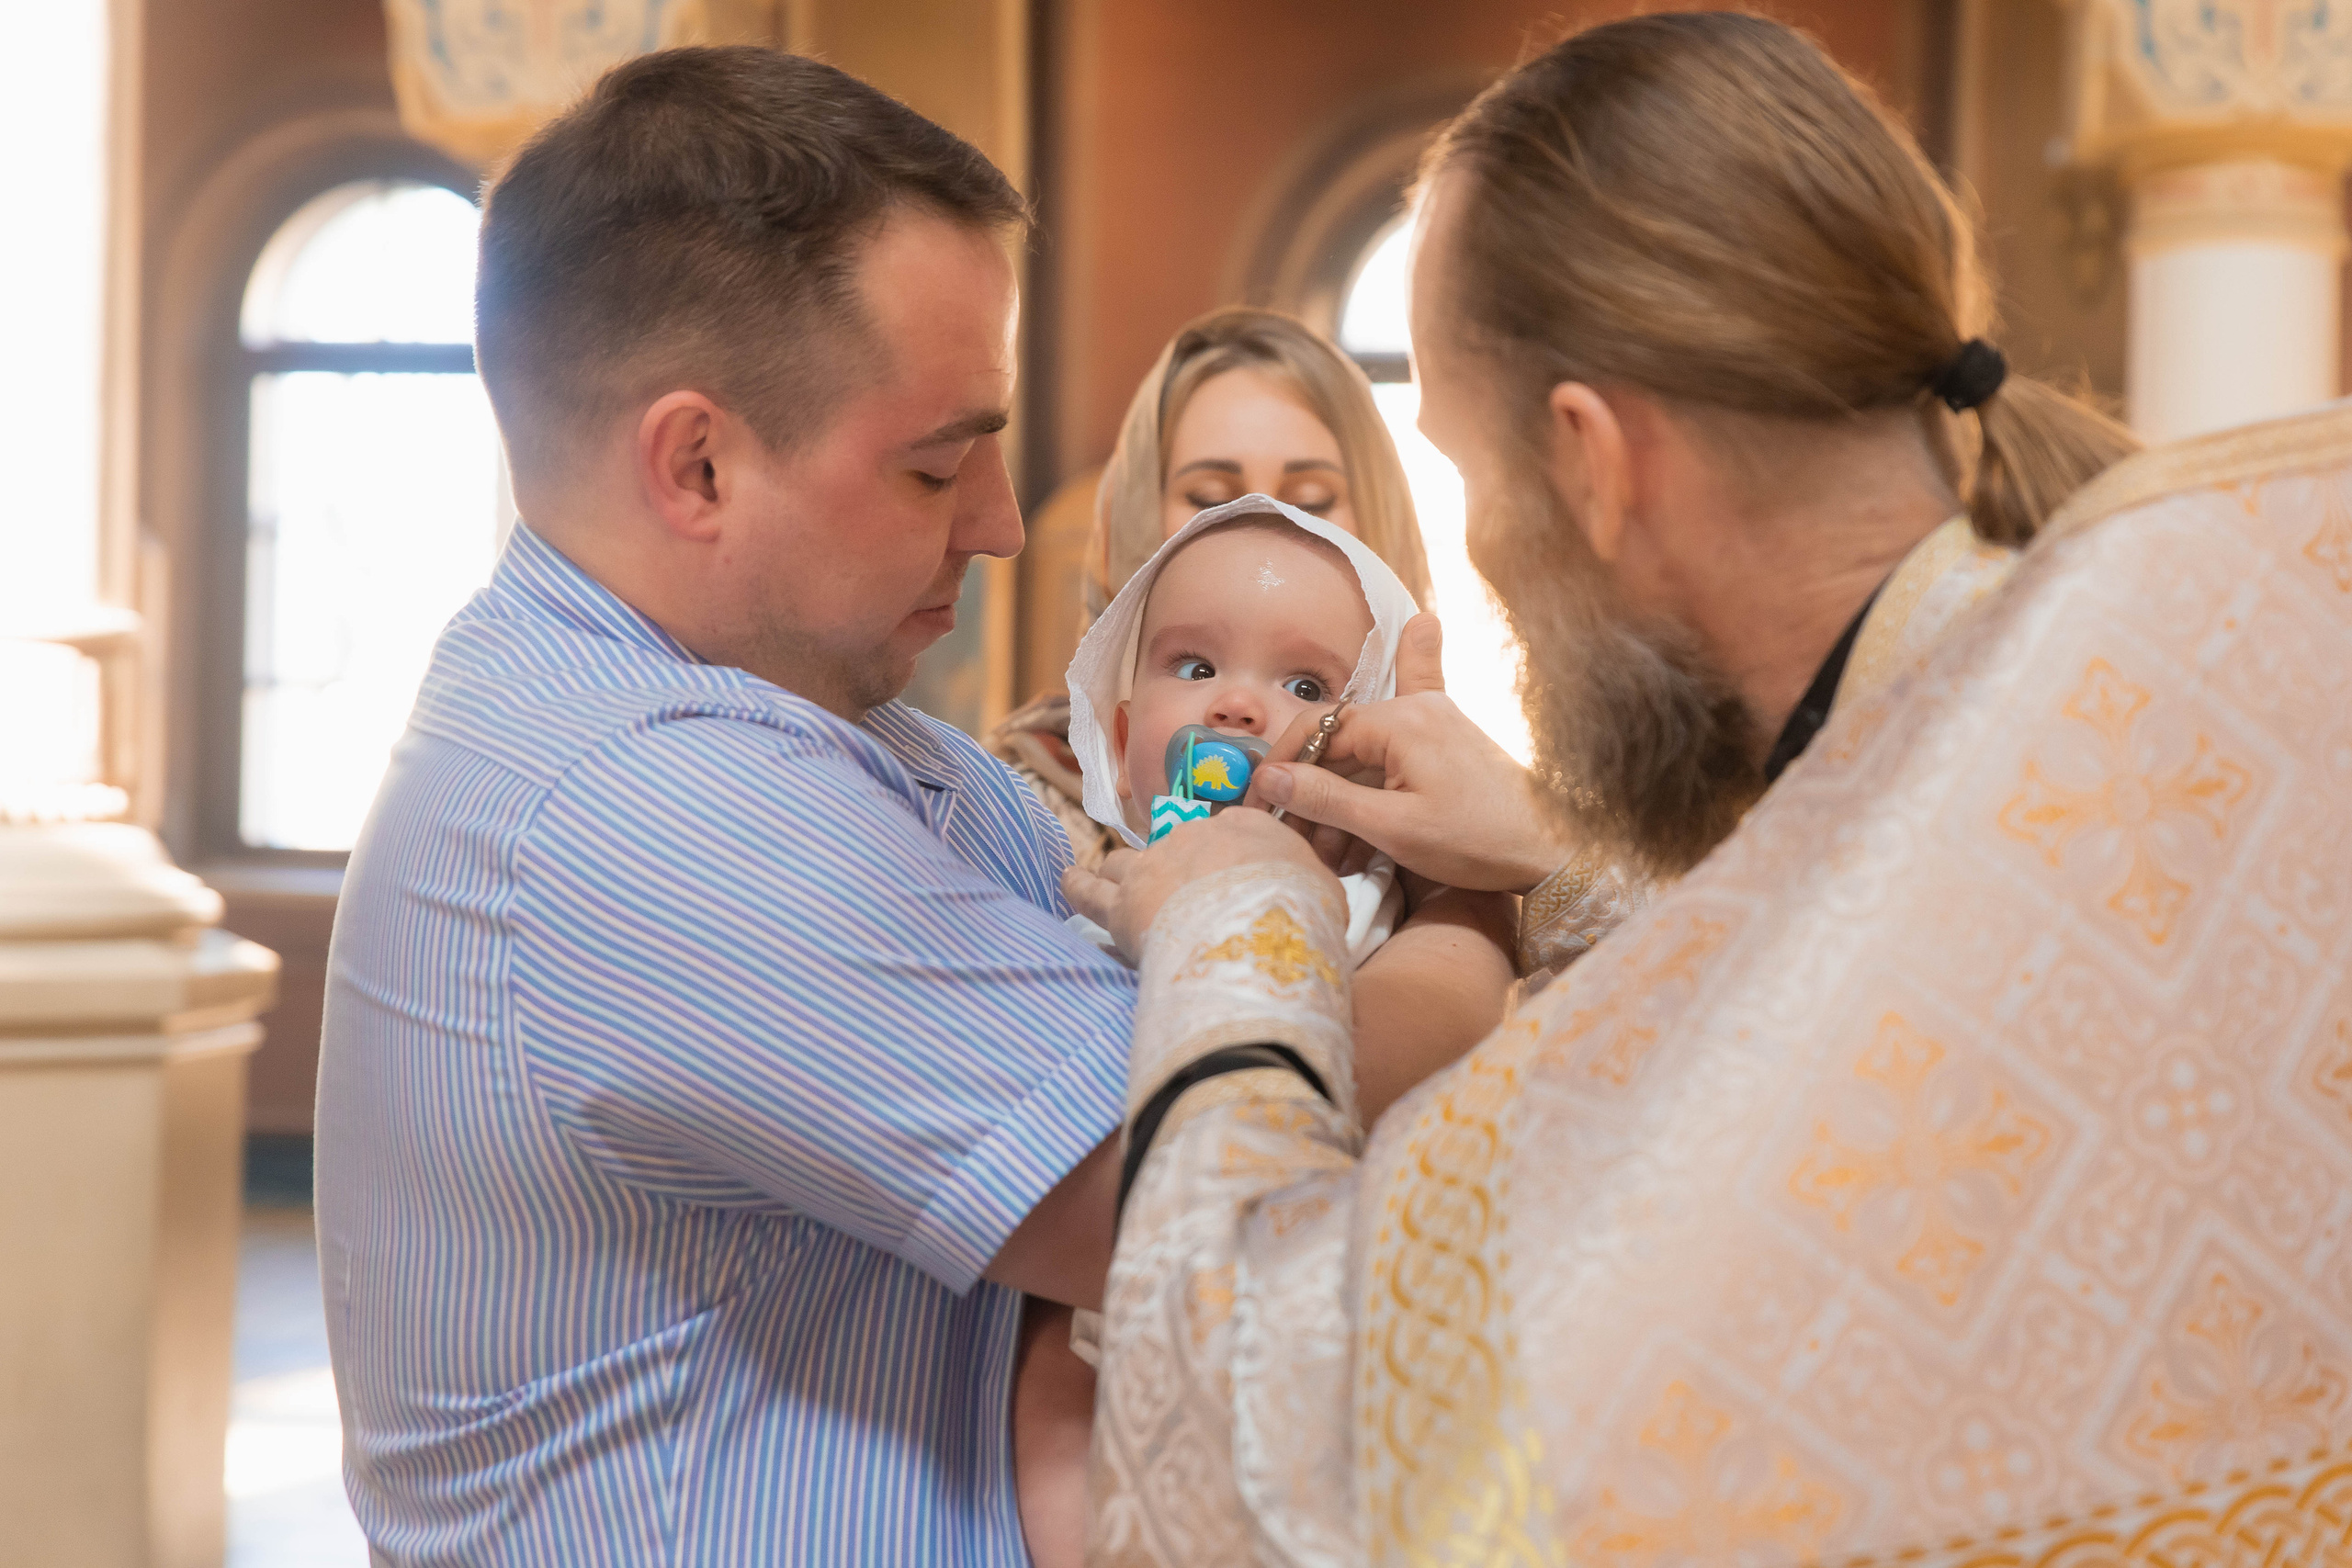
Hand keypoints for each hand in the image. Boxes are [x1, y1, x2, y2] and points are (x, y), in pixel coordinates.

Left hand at [1062, 808, 1332, 961]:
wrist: (1256, 937)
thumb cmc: (1299, 916)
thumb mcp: (1325, 890)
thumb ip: (1309, 879)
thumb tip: (1310, 887)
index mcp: (1243, 827)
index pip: (1230, 830)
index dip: (1228, 854)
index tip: (1231, 873)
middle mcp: (1192, 836)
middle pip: (1175, 845)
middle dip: (1177, 867)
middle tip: (1185, 896)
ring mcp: (1151, 867)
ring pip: (1126, 862)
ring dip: (1124, 874)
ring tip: (1118, 884)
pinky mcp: (1121, 905)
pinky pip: (1089, 892)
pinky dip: (1077, 887)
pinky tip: (1068, 882)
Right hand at [1242, 613, 1572, 893]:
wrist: (1554, 854)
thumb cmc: (1476, 842)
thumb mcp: (1392, 828)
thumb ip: (1327, 798)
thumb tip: (1268, 779)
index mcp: (1401, 721)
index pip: (1317, 730)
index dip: (1282, 768)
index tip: (1260, 807)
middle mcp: (1418, 708)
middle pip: (1338, 741)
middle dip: (1313, 793)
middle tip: (1296, 842)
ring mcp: (1438, 720)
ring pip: (1366, 748)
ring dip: (1344, 792)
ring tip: (1336, 851)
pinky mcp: (1452, 738)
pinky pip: (1418, 701)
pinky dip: (1411, 673)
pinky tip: (1423, 622)